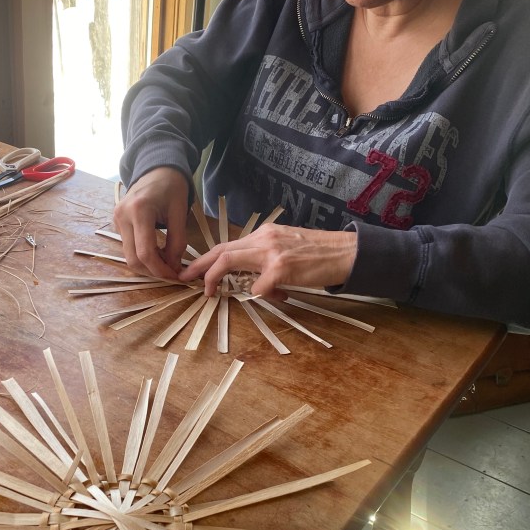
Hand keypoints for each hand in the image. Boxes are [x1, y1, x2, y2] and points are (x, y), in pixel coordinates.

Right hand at [113, 167, 190, 280]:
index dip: (160, 270)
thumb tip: (174, 268)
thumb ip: (177, 241)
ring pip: (128, 256)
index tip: (175, 276)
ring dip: (147, 265)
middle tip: (171, 274)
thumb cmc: (172, 187)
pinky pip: (128, 247)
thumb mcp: (180, 212)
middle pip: (133, 259)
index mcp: (139, 211)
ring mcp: (116, 219)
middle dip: (152, 271)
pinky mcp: (116, 222)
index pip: (145, 253)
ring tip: (166, 263)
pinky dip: (142, 255)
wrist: (157, 168)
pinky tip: (157, 253)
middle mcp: (122, 216)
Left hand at [180, 223, 357, 296]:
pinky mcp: (282, 268)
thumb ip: (267, 262)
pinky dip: (262, 294)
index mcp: (264, 234)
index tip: (192, 270)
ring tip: (210, 293)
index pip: (227, 244)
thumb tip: (254, 283)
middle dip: (199, 266)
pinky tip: (279, 295)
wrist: (345, 252)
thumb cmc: (319, 254)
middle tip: (184, 278)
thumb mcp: (288, 249)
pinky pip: (259, 287)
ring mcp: (272, 252)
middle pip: (221, 250)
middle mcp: (264, 238)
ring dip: (216, 279)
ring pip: (230, 262)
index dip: (206, 258)